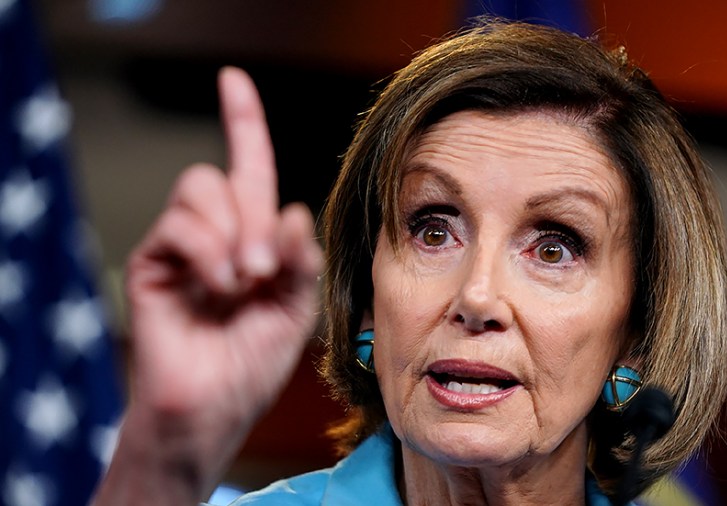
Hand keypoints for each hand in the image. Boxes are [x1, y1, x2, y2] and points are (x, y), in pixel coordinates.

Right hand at [96, 67, 322, 503]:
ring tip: (245, 281)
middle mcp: (217, 233)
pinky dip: (208, 251)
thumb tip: (290, 210)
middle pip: (226, 176)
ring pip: (198, 189)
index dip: (242, 122)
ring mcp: (182, 246)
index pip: (248, 167)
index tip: (233, 79)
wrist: (215, 408)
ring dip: (232, 233)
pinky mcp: (153, 262)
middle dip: (252, 214)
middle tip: (265, 270)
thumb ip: (300, 258)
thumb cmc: (256, 362)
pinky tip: (219, 286)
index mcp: (255, 237)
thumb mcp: (298, 308)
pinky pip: (179, 225)